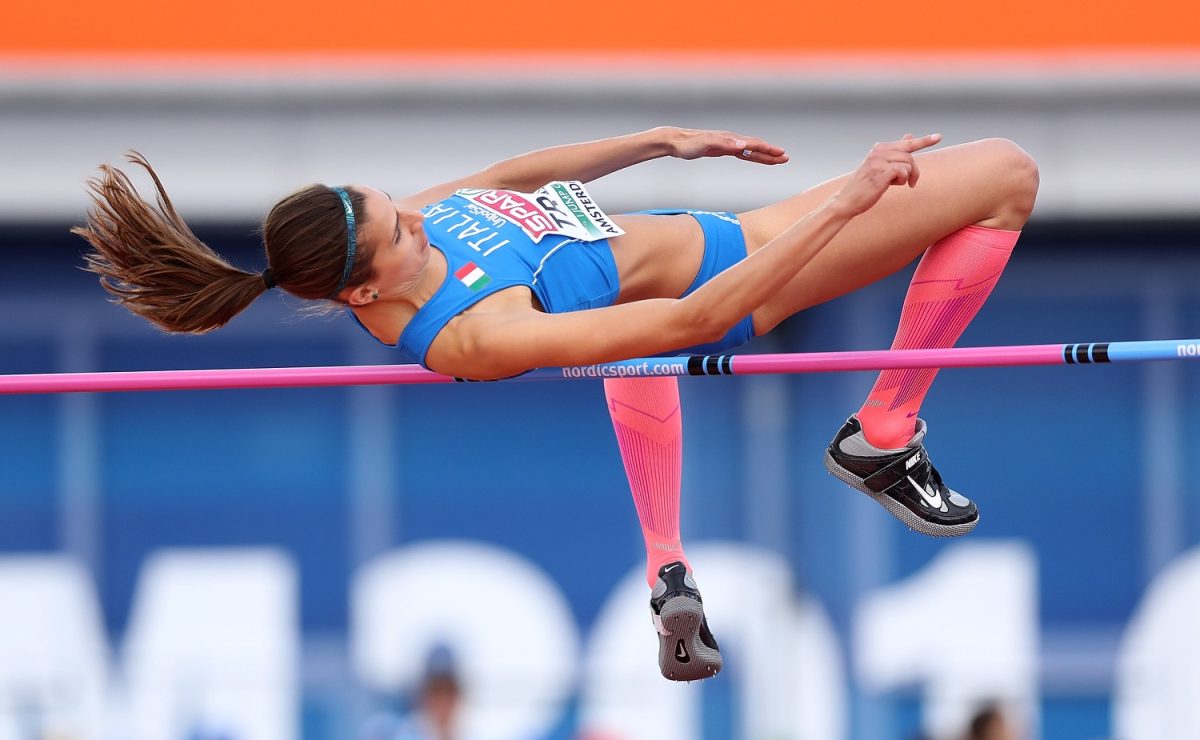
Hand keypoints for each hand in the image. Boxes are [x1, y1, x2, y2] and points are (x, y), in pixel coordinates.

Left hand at [661, 127, 788, 164]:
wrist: (675, 142)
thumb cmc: (687, 145)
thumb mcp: (704, 144)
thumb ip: (723, 143)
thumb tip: (742, 144)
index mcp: (729, 139)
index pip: (753, 144)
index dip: (768, 149)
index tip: (781, 154)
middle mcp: (730, 140)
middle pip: (755, 146)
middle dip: (771, 153)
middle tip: (786, 159)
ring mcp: (727, 144)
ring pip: (750, 150)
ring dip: (764, 155)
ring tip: (777, 160)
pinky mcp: (722, 149)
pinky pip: (742, 153)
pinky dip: (752, 156)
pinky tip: (757, 159)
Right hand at [832, 134, 941, 215]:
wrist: (847, 201)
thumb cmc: (865, 186)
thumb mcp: (880, 167)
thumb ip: (895, 153)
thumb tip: (910, 136)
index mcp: (879, 148)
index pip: (906, 143)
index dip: (924, 141)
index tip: (938, 136)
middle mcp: (878, 151)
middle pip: (910, 155)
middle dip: (914, 170)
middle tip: (911, 183)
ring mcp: (878, 161)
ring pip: (908, 164)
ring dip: (907, 177)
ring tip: (895, 184)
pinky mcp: (880, 172)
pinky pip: (903, 172)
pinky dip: (902, 180)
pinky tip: (892, 186)